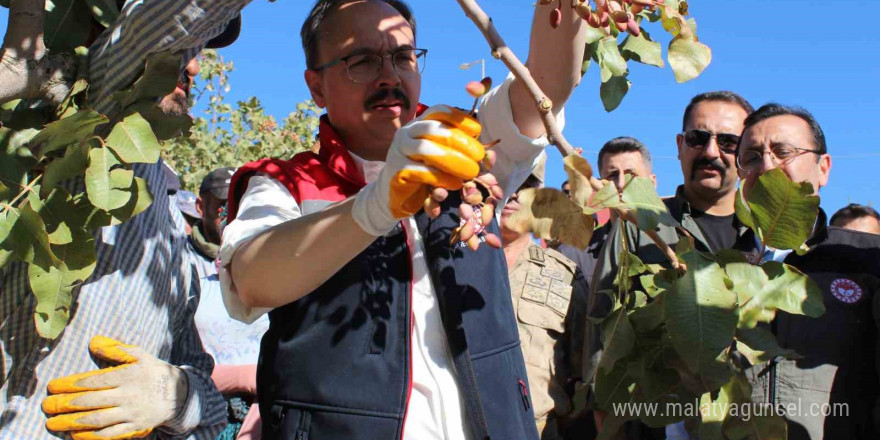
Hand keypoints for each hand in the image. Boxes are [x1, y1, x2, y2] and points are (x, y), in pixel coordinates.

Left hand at [42, 336, 188, 439]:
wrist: (179, 394)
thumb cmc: (152, 372)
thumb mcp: (139, 354)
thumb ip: (115, 348)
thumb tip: (93, 342)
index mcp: (127, 376)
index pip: (92, 381)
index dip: (69, 384)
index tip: (51, 386)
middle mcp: (128, 395)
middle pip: (90, 401)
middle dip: (64, 404)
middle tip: (46, 406)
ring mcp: (131, 413)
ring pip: (96, 420)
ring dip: (71, 422)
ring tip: (53, 423)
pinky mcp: (134, 428)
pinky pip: (109, 435)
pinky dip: (90, 436)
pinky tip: (74, 435)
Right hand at [352, 105, 484, 234]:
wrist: (394, 196)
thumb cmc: (423, 174)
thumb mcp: (440, 157)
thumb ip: (458, 150)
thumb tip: (488, 152)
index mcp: (418, 125)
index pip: (438, 111)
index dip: (459, 118)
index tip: (477, 131)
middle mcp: (406, 134)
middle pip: (434, 129)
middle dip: (460, 141)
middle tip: (479, 155)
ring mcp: (398, 151)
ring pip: (426, 149)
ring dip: (453, 160)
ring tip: (471, 171)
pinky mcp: (396, 172)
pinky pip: (421, 172)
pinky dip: (441, 178)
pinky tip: (454, 184)